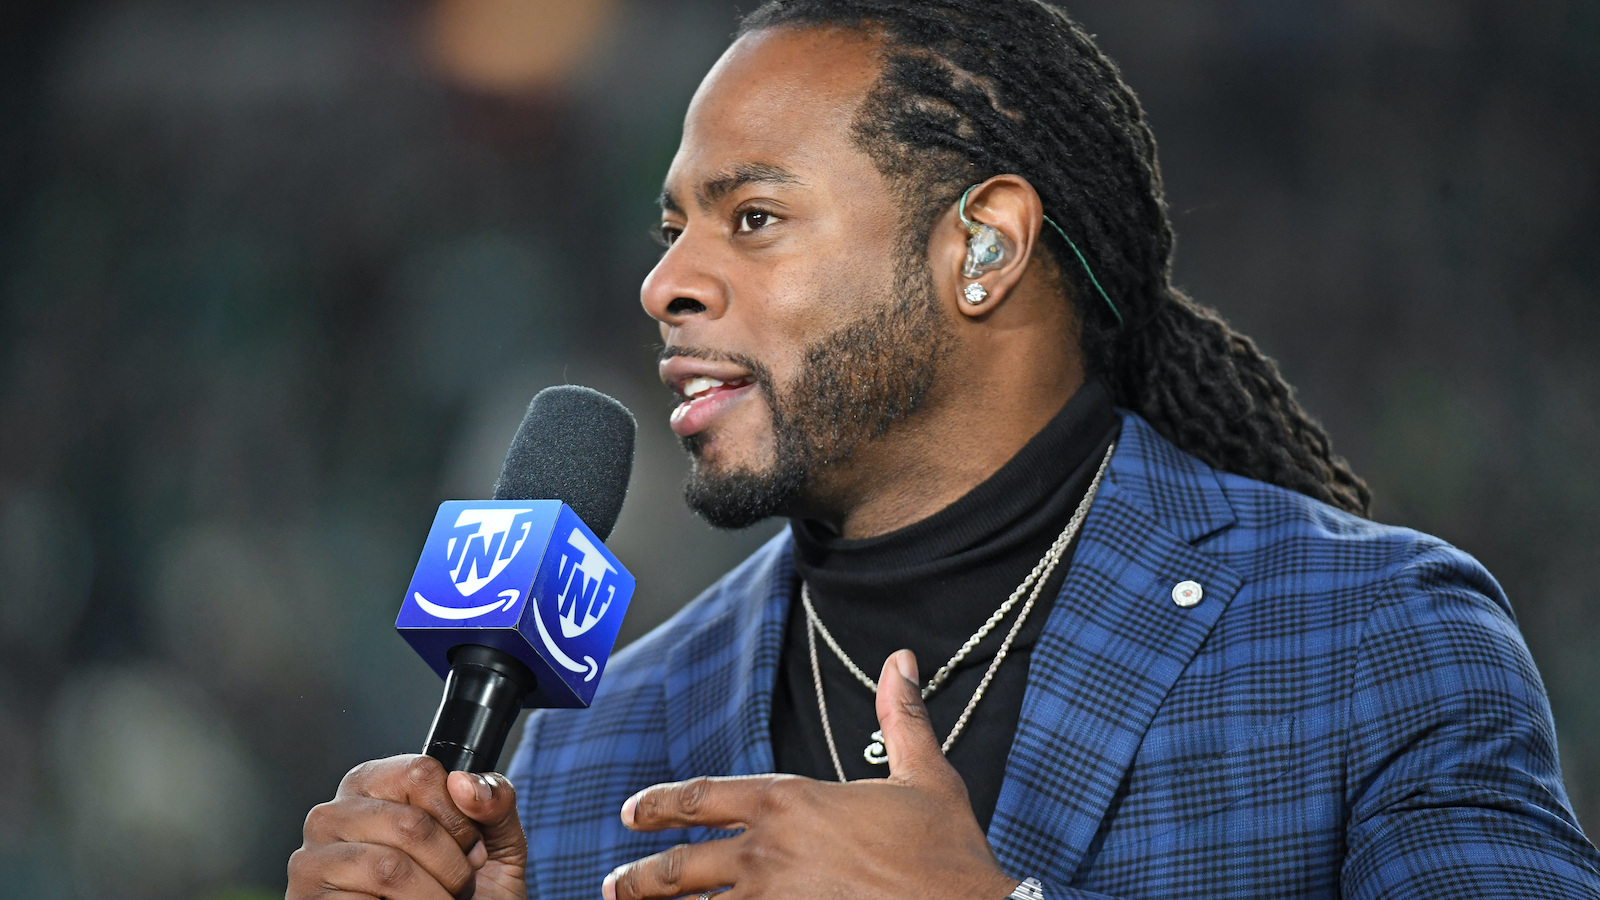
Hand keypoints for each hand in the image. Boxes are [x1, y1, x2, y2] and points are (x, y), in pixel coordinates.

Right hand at [287, 754, 526, 899]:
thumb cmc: (466, 891)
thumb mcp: (494, 840)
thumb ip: (494, 800)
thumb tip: (465, 783)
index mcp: (373, 783)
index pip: (420, 772)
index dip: (458, 816)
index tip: (470, 845)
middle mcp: (333, 813)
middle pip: (410, 823)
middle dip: (452, 864)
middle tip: (459, 884)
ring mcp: (312, 858)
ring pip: (390, 869)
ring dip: (432, 895)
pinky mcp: (308, 899)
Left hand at [604, 649, 1020, 899]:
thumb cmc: (947, 851)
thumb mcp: (926, 775)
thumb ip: (902, 718)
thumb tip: (900, 662)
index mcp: (792, 803)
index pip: (703, 797)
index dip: (660, 803)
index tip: (632, 811)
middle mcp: (769, 852)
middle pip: (679, 865)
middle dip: (640, 876)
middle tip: (614, 883)